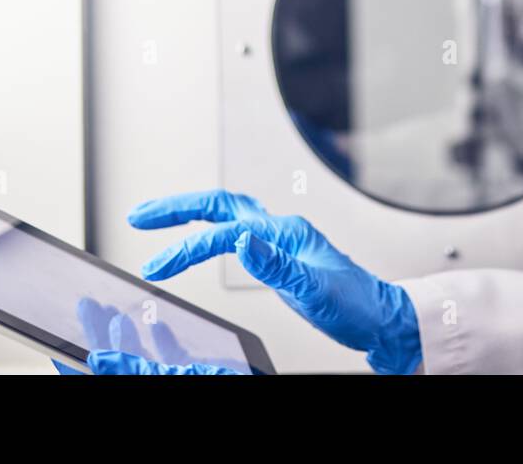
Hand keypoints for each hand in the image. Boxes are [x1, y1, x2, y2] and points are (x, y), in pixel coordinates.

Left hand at [52, 297, 243, 374]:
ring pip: (140, 362)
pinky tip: (160, 326)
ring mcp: (169, 384)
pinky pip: (170, 363)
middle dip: (99, 332)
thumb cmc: (226, 384)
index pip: (91, 373)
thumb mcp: (175, 377)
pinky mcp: (191, 379)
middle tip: (88, 305)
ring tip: (119, 312)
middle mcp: (148, 387)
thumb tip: (97, 358)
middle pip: (113, 362)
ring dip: (130, 334)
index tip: (58, 329)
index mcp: (136, 390)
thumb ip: (134, 369)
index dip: (70, 354)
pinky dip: (164, 342)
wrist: (256, 385)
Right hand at [128, 189, 421, 373]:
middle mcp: (279, 230)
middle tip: (140, 216)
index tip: (159, 265)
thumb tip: (241, 240)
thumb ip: (276, 264)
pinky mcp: (279, 256)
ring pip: (225, 214)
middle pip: (219, 204)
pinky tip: (196, 242)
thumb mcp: (314, 289)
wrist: (382, 318)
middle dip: (176, 208)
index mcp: (286, 233)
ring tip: (154, 220)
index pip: (225, 232)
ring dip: (188, 214)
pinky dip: (207, 232)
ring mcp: (279, 241)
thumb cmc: (356, 305)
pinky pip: (233, 233)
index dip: (188, 248)